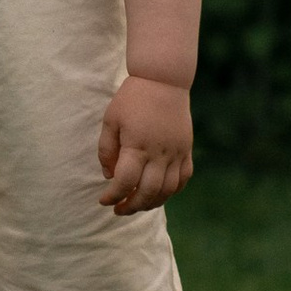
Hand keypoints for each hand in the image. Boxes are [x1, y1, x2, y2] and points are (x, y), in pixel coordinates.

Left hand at [98, 73, 192, 213]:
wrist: (163, 80)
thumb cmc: (132, 98)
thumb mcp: (111, 120)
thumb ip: (106, 150)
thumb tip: (109, 176)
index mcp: (137, 146)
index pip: (125, 182)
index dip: (113, 196)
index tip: (103, 200)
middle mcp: (159, 153)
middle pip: (147, 192)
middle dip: (131, 206)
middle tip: (118, 210)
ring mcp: (176, 152)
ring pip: (167, 190)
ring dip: (151, 203)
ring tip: (137, 204)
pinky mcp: (186, 149)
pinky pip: (183, 178)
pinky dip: (172, 191)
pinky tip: (159, 193)